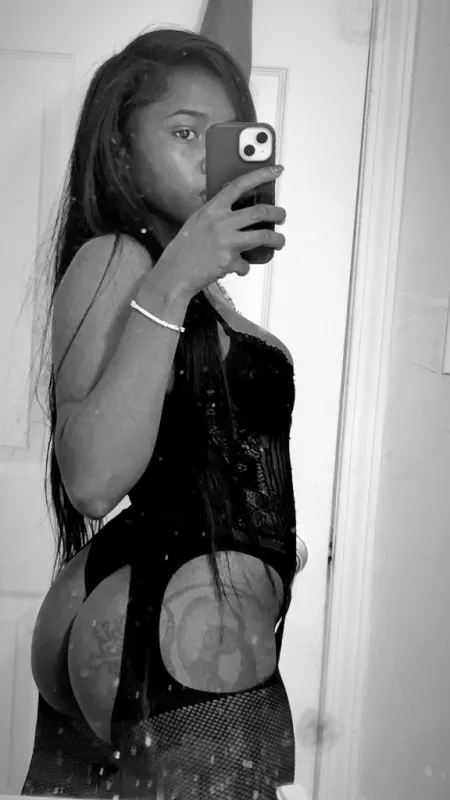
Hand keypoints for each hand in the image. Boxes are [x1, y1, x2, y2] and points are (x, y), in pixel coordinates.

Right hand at [159, 166, 285, 299]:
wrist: (175, 273)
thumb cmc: (185, 249)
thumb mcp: (198, 222)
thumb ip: (216, 214)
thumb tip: (235, 212)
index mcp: (213, 208)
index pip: (239, 185)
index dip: (261, 175)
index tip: (276, 170)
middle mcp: (221, 221)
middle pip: (260, 211)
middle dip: (277, 213)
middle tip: (282, 216)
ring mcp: (226, 241)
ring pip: (264, 236)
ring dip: (277, 239)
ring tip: (279, 242)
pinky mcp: (229, 260)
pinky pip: (246, 263)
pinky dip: (244, 267)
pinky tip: (238, 268)